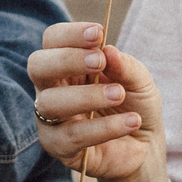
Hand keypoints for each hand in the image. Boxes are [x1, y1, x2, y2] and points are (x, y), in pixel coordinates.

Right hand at [29, 22, 169, 181]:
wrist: (144, 147)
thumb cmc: (135, 105)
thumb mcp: (139, 82)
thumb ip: (125, 66)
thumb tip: (108, 51)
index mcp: (67, 64)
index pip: (52, 40)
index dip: (70, 34)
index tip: (98, 34)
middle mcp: (51, 88)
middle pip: (38, 65)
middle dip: (67, 59)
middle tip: (100, 63)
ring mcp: (51, 118)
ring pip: (50, 102)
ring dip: (87, 95)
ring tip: (119, 95)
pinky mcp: (58, 147)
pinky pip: (72, 136)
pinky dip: (104, 128)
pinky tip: (131, 121)